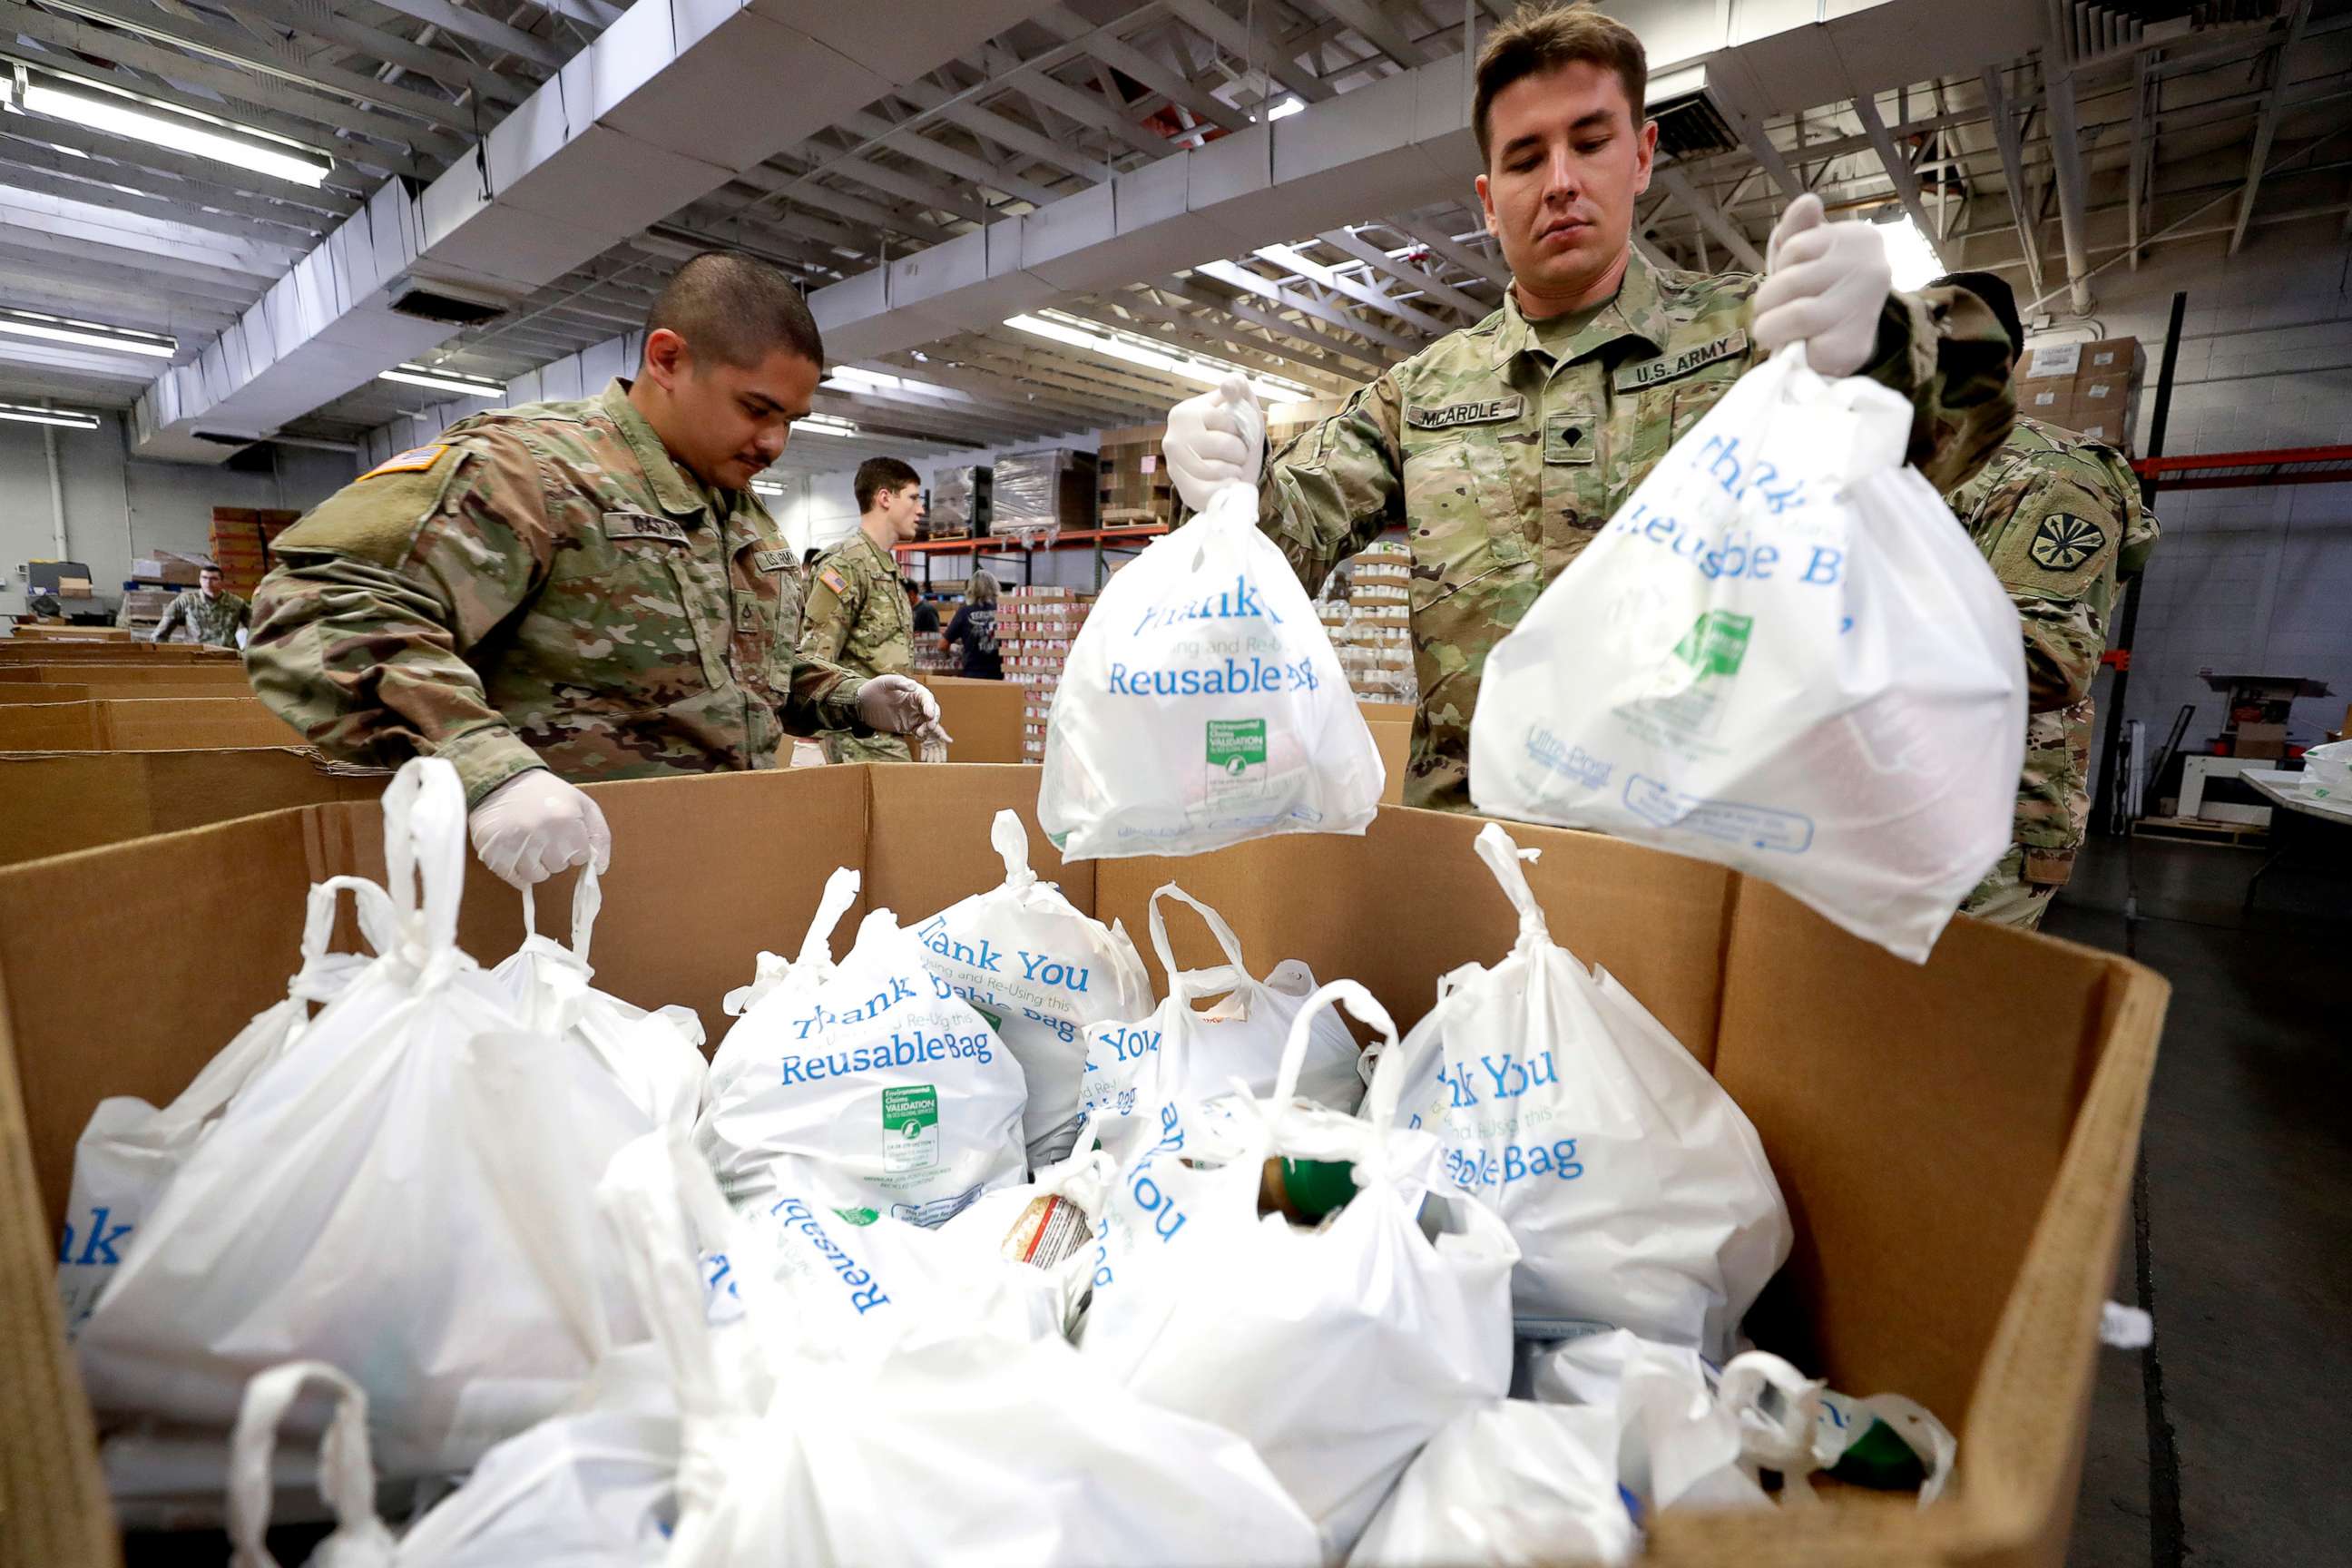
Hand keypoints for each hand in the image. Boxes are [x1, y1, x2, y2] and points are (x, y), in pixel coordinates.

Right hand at [469, 769, 610, 888]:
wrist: (501, 780)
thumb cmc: (547, 794)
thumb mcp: (582, 804)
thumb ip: (599, 836)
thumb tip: (600, 869)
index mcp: (566, 820)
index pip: (581, 857)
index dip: (574, 845)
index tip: (564, 832)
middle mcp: (540, 834)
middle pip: (559, 867)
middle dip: (555, 854)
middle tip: (544, 833)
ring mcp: (514, 845)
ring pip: (537, 876)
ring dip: (536, 864)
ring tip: (529, 842)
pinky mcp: (493, 853)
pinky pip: (515, 880)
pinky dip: (518, 871)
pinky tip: (516, 852)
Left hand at [856, 674, 938, 733]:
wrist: (863, 704)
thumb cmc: (874, 689)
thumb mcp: (885, 682)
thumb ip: (899, 682)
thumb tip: (913, 685)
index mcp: (915, 692)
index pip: (927, 698)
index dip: (930, 706)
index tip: (929, 714)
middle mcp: (917, 704)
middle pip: (933, 712)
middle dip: (933, 720)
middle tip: (928, 727)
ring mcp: (914, 716)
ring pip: (928, 723)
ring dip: (928, 730)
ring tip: (919, 733)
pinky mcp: (908, 726)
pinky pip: (920, 732)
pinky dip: (922, 736)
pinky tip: (917, 738)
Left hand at [916, 719, 952, 762]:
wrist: (923, 722)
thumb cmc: (933, 724)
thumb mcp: (939, 730)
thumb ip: (944, 736)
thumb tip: (951, 741)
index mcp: (941, 741)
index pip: (943, 751)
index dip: (943, 757)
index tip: (943, 763)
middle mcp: (936, 744)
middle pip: (936, 755)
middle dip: (936, 761)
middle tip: (936, 767)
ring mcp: (929, 745)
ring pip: (930, 755)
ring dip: (930, 760)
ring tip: (929, 766)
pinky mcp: (923, 745)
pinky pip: (924, 752)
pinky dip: (923, 757)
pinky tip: (923, 761)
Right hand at [1164, 374, 1264, 511]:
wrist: (1236, 469)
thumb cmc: (1237, 434)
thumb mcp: (1242, 405)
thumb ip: (1237, 386)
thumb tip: (1227, 385)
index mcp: (1183, 413)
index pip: (1224, 419)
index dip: (1239, 427)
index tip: (1235, 431)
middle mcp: (1172, 439)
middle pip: (1223, 445)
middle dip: (1240, 450)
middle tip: (1236, 453)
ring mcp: (1174, 468)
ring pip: (1217, 470)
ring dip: (1235, 470)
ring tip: (1231, 467)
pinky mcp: (1184, 492)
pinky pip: (1212, 492)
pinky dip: (1227, 488)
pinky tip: (1227, 484)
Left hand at [1753, 193, 1891, 377]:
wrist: (1845, 334)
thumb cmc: (1818, 287)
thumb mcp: (1805, 251)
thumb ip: (1800, 228)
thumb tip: (1807, 202)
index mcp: (1858, 239)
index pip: (1795, 248)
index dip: (1780, 268)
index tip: (1787, 277)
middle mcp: (1872, 270)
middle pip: (1790, 281)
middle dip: (1767, 301)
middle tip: (1770, 312)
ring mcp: (1866, 310)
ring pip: (1797, 315)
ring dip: (1772, 327)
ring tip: (1775, 330)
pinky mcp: (1856, 347)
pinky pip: (1808, 348)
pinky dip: (1795, 351)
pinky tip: (1801, 347)